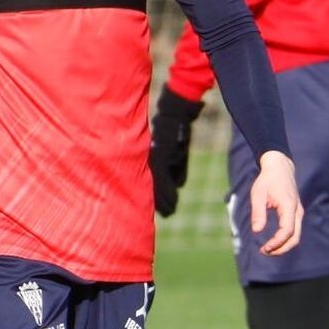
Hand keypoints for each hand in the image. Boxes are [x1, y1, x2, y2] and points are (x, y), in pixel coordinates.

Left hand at [149, 87, 202, 216]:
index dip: (157, 198)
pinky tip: (172, 203)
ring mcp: (153, 160)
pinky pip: (162, 181)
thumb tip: (178, 185)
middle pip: (153, 187)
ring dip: (164, 202)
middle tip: (167, 215)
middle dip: (160, 203)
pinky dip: (168, 193)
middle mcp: (149, 162)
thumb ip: (176, 168)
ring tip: (169, 212)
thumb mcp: (176, 151)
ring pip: (157, 187)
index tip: (165, 210)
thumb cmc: (175, 129)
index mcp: (152, 160)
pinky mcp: (158, 158)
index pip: (153, 183)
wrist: (174, 114)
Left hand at [250, 150, 302, 255]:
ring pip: (296, 236)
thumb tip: (256, 231)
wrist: (279, 167)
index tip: (264, 248)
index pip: (287, 231)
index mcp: (289, 206)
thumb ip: (258, 213)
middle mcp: (297, 211)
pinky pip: (294, 230)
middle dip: (281, 249)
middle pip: (295, 238)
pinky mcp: (296, 213)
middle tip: (265, 252)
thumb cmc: (267, 180)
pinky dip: (285, 239)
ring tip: (267, 249)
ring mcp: (298, 212)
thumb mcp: (258, 194)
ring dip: (283, 246)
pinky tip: (273, 241)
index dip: (276, 243)